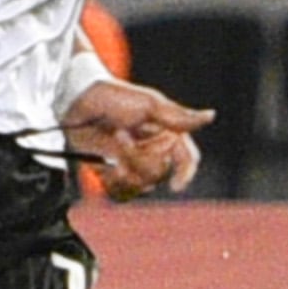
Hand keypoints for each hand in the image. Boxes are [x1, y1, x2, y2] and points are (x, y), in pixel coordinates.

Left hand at [62, 76, 213, 198]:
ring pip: (141, 186)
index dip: (185, 174)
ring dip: (125, 173)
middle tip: (119, 135)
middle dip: (139, 160)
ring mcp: (133, 164)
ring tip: (110, 153)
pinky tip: (104, 166)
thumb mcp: (148, 104)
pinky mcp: (112, 173)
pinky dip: (113, 183)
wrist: (76, 100)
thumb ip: (178, 116)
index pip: (186, 159)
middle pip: (160, 174)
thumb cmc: (114, 96)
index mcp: (167, 134)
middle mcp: (153, 151)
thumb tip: (211, 116)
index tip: (175, 186)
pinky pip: (120, 193)